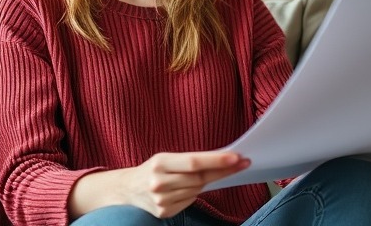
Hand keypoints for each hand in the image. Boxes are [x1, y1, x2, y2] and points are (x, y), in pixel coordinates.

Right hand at [119, 151, 249, 217]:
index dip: (217, 160)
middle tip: (242, 163)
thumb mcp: (165, 158)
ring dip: (207, 183)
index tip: (237, 157)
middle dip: (223, 170)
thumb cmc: (153, 169)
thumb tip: (222, 161)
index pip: (194, 162)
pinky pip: (189, 202)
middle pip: (199, 178)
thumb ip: (189, 161)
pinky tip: (187, 189)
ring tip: (208, 175)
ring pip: (197, 191)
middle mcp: (158, 182)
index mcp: (159, 162)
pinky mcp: (164, 213)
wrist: (128, 189)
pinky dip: (193, 194)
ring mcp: (161, 200)